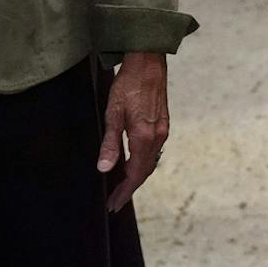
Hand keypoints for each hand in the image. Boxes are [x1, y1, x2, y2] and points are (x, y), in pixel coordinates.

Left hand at [98, 52, 169, 211]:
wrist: (148, 62)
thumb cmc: (128, 85)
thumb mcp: (113, 114)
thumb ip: (110, 144)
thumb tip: (104, 169)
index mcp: (144, 138)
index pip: (134, 175)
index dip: (124, 192)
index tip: (114, 204)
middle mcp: (157, 137)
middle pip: (144, 172)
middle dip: (129, 188)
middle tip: (115, 201)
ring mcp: (163, 131)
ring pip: (150, 162)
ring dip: (136, 176)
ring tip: (122, 186)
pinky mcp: (163, 124)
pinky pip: (154, 151)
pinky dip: (143, 163)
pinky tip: (133, 163)